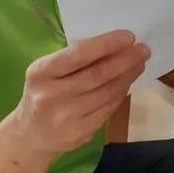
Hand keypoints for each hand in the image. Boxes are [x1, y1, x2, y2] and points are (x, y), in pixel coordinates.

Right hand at [14, 31, 149, 156]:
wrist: (30, 136)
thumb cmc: (44, 92)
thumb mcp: (47, 71)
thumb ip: (73, 58)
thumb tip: (113, 44)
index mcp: (40, 73)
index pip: (78, 55)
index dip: (106, 44)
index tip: (129, 36)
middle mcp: (51, 96)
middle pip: (98, 74)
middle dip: (126, 60)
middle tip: (143, 50)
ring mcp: (67, 117)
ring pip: (108, 92)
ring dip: (128, 75)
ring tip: (139, 63)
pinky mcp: (81, 132)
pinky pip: (109, 107)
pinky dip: (121, 92)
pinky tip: (127, 82)